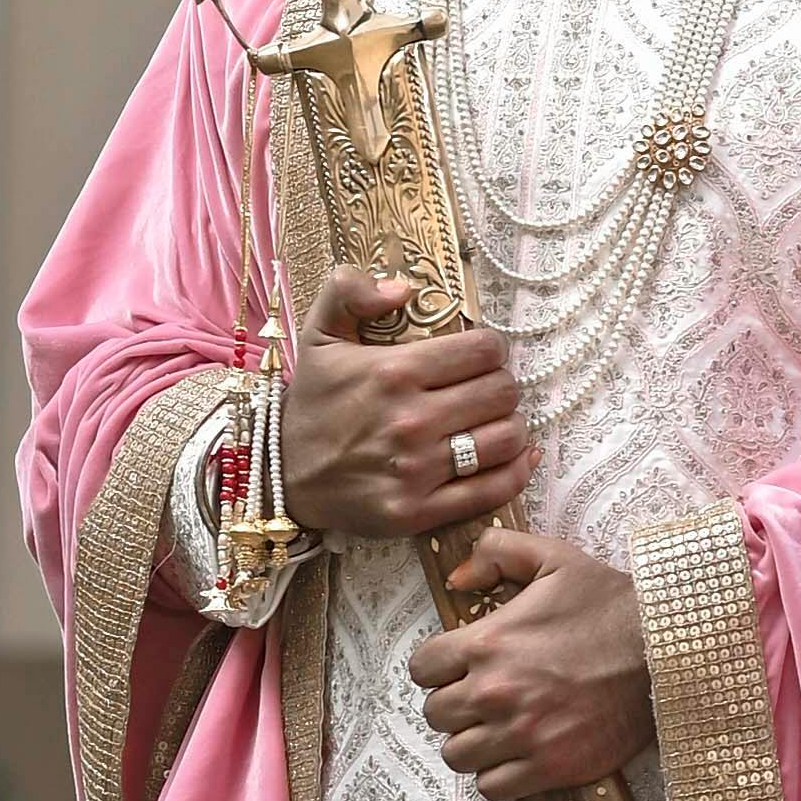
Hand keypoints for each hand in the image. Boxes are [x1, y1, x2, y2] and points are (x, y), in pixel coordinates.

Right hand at [279, 261, 523, 542]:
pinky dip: (518, 471)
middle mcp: (410, 421)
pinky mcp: (419, 512)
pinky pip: (494, 489)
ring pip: (507, 438)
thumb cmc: (310, 404)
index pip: (483, 349)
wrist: (281, 478)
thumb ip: (349, 290)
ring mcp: (417, 470)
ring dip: (512, 426)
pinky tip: (518, 456)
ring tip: (496, 421)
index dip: (491, 348)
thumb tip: (403, 288)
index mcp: (393, 372)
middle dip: (502, 385)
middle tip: (486, 389)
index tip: (480, 356)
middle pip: (503, 392)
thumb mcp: (318, 335)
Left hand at [410, 527, 655, 800]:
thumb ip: (496, 552)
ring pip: (458, 755)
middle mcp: (495, 693)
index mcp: (487, 643)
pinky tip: (517, 753)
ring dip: (472, 742)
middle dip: (454, 705)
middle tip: (482, 697)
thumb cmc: (609, 604)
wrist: (665, 651)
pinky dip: (498, 774)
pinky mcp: (549, 767)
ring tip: (497, 728)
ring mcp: (521, 734)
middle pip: (435, 715)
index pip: (422, 670)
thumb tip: (457, 579)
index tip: (460, 668)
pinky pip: (492, 786)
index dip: (438, 668)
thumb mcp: (554, 558)